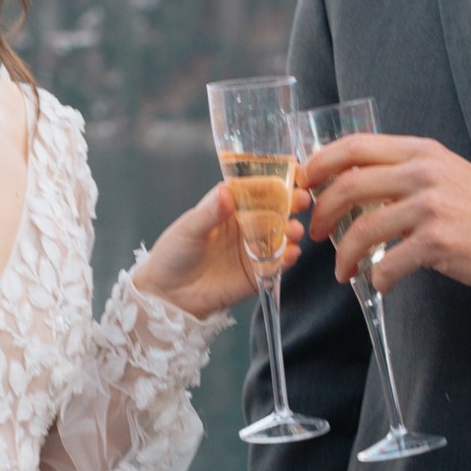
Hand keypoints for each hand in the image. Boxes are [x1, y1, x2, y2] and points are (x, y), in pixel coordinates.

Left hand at [133, 184, 307, 321]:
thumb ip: (210, 213)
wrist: (168, 295)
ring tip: (294, 230)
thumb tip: (226, 191)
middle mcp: (246, 225)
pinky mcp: (257, 273)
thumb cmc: (173, 254)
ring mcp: (253, 249)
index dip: (273, 182)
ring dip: (291, 231)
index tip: (291, 175)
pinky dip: (286, 258)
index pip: (255, 189)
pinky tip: (290, 253)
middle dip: (290, 204)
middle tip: (301, 200)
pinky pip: (277, 264)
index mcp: (229, 207)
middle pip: (274, 210)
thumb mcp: (189, 229)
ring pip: (280, 236)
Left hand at [302, 133, 470, 296]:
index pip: (356, 145)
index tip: (304, 182)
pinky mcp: (439, 242)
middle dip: (323, 213)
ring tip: (343, 271)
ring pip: (363, 229)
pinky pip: (390, 263)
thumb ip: (404, 174)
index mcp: (422, 151)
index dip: (321, 162)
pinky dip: (378, 278)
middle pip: (349, 186)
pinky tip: (380, 284)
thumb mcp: (445, 175)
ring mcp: (431, 207)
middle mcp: (424, 173)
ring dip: (344, 256)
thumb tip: (355, 186)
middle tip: (316, 233)